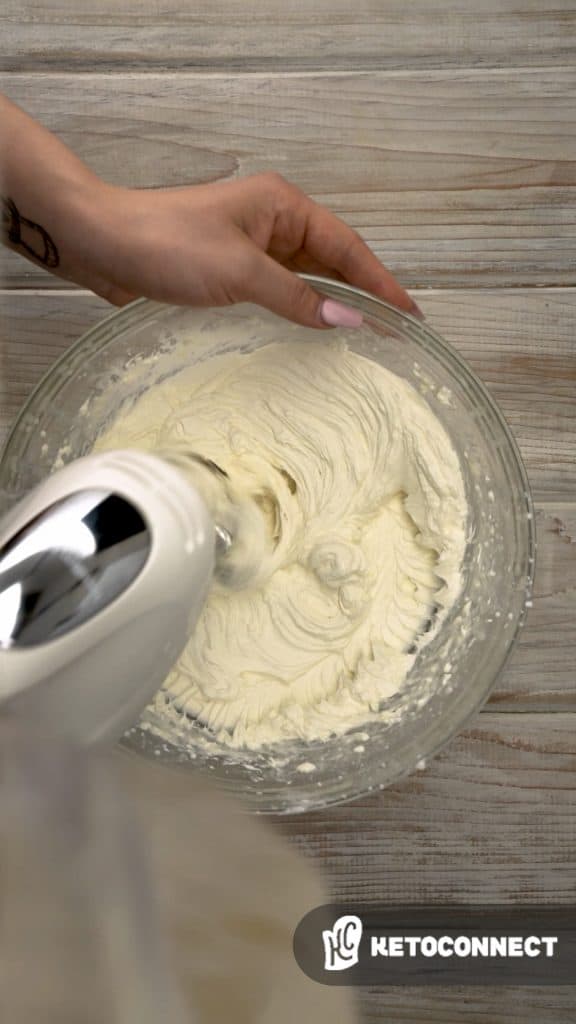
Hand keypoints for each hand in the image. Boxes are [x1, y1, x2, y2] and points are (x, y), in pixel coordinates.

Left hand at [77, 173, 422, 326]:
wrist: (104, 243)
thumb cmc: (169, 246)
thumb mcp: (239, 272)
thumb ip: (296, 297)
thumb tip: (347, 321)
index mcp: (283, 205)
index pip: (347, 247)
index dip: (380, 283)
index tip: (409, 315)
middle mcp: (274, 220)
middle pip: (332, 260)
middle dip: (364, 294)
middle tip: (397, 333)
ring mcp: (252, 245)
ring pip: (307, 276)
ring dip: (333, 303)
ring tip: (367, 338)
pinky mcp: (231, 269)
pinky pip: (280, 288)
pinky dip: (301, 309)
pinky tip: (314, 331)